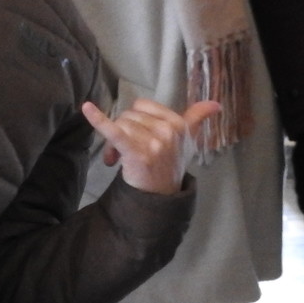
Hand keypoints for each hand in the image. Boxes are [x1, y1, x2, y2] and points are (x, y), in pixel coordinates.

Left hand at [81, 98, 219, 195]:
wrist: (160, 198)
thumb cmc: (170, 165)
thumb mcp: (188, 141)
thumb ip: (198, 118)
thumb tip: (217, 104)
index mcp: (179, 124)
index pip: (143, 106)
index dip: (135, 120)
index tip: (136, 138)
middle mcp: (168, 131)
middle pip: (129, 115)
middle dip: (123, 131)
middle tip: (123, 153)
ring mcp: (153, 143)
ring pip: (120, 125)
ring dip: (112, 143)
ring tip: (116, 160)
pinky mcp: (136, 153)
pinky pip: (114, 132)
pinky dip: (98, 120)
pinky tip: (86, 109)